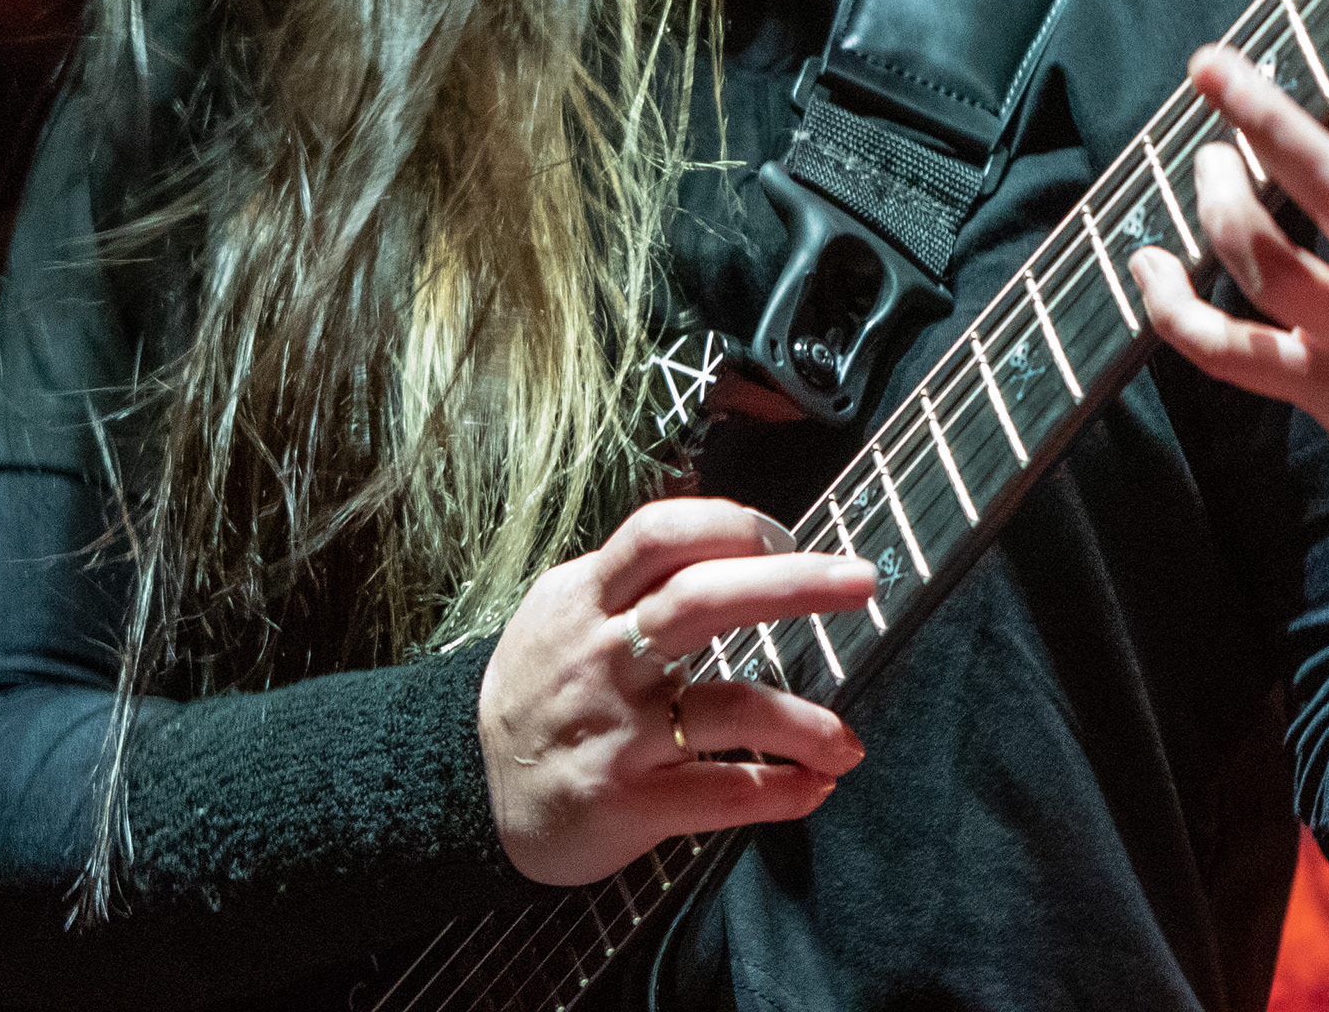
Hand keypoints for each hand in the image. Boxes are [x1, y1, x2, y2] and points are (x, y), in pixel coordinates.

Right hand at [476, 496, 878, 885]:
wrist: (467, 791)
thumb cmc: (542, 687)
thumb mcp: (565, 610)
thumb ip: (636, 574)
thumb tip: (737, 531)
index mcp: (587, 599)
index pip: (659, 536)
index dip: (730, 524)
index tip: (787, 536)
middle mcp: (601, 658)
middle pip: (702, 599)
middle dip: (793, 584)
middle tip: (862, 581)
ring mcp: (615, 733)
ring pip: (727, 707)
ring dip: (804, 722)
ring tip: (849, 743)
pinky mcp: (625, 803)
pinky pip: (719, 794)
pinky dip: (778, 791)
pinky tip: (815, 786)